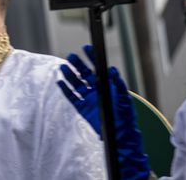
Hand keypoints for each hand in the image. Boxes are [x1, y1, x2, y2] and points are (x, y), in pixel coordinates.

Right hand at [57, 47, 150, 178]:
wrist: (120, 136)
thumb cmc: (125, 118)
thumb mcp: (125, 100)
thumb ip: (118, 85)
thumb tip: (112, 70)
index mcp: (107, 86)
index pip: (98, 68)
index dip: (92, 58)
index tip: (87, 48)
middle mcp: (97, 90)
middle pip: (84, 73)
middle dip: (78, 64)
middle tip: (71, 56)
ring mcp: (89, 99)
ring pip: (76, 83)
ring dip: (69, 75)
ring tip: (63, 67)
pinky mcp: (82, 109)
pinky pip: (71, 97)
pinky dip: (65, 90)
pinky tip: (59, 82)